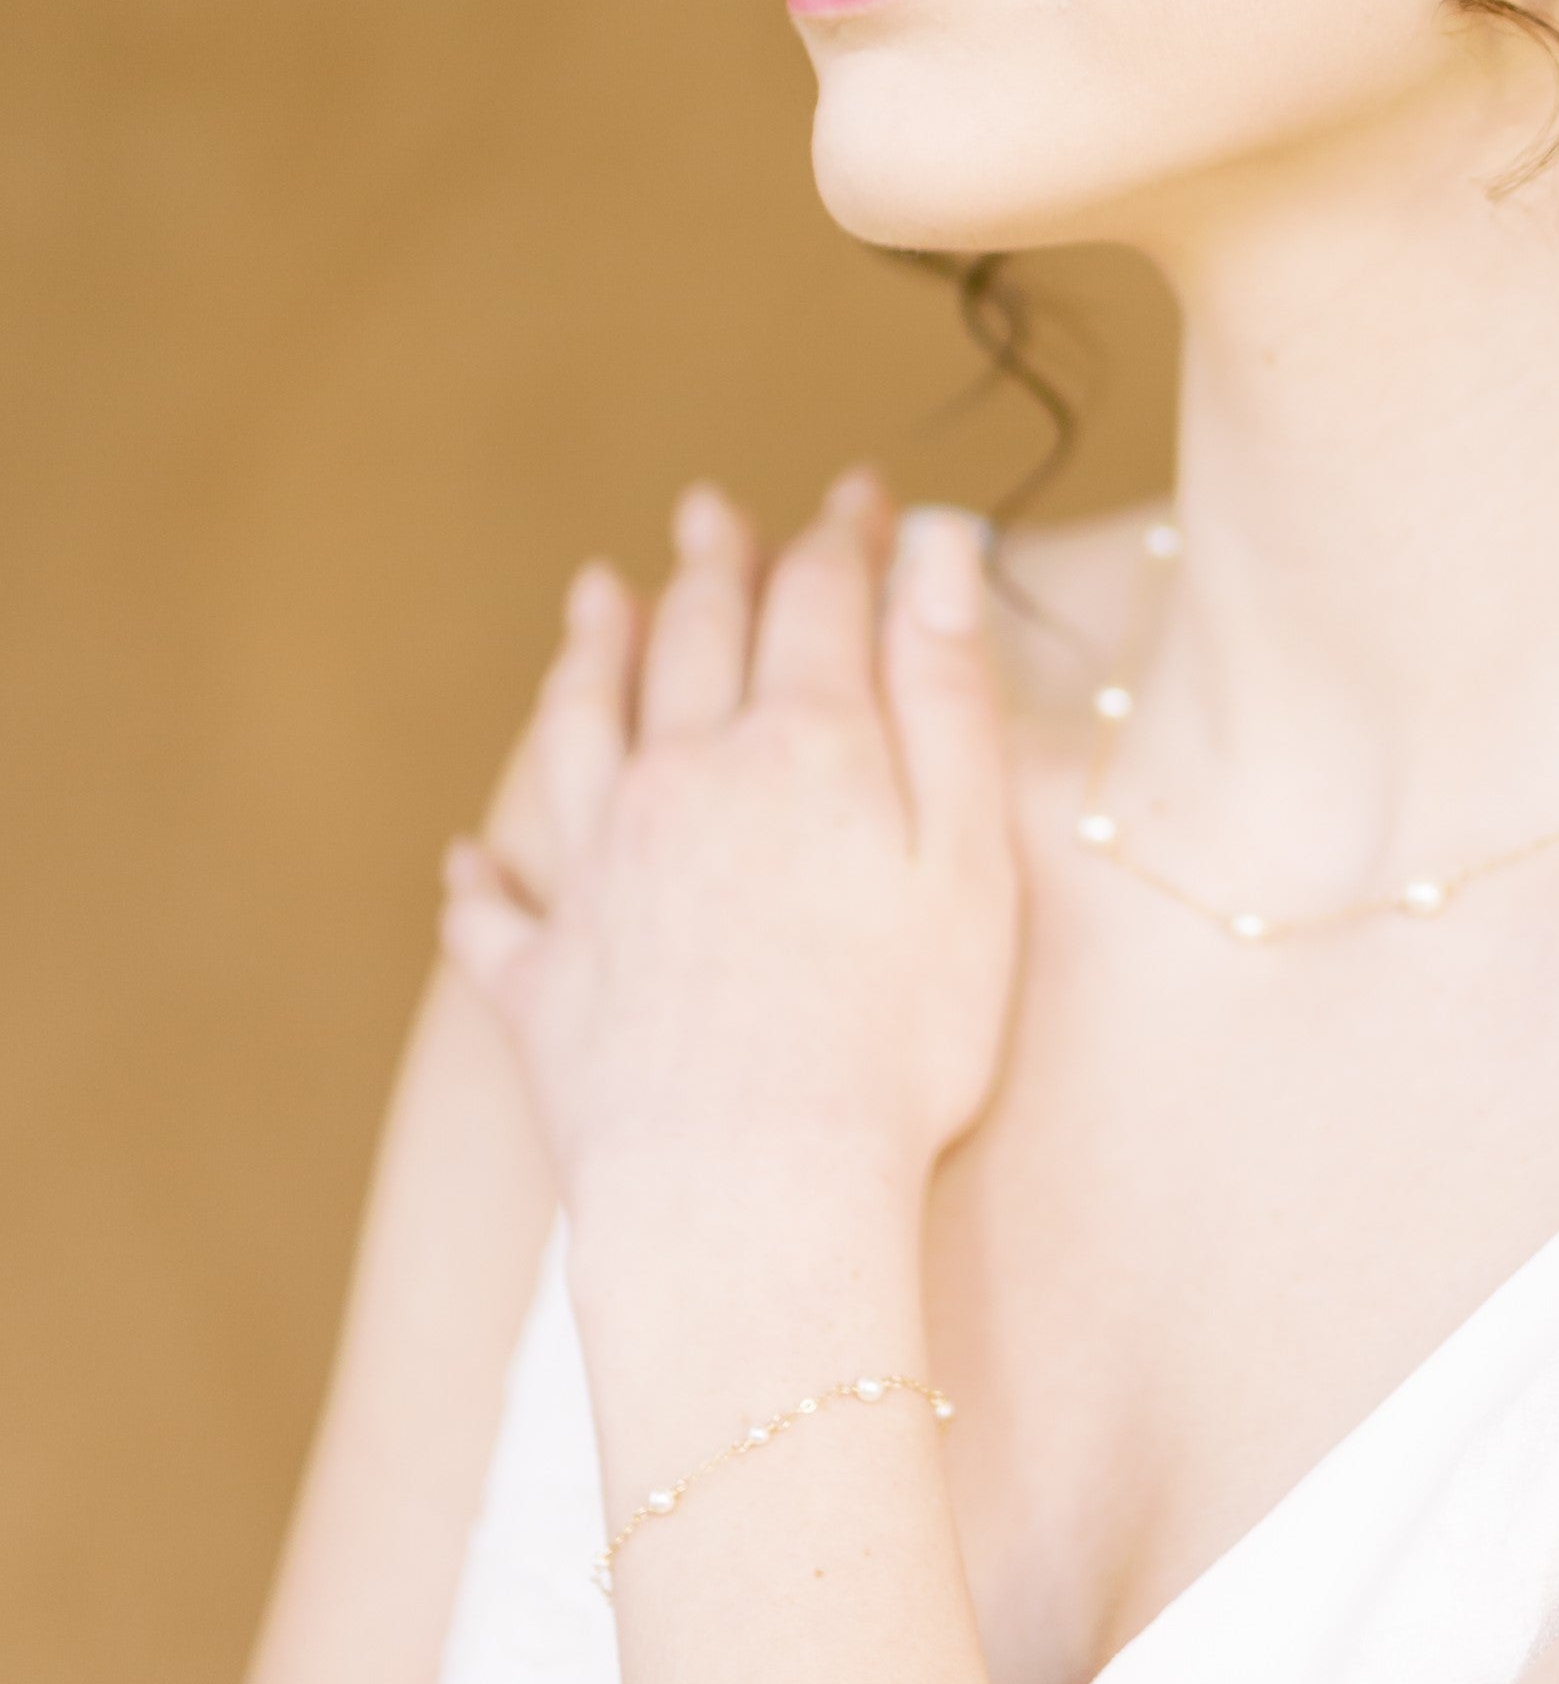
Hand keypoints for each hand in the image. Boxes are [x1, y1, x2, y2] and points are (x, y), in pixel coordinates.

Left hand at [438, 471, 1019, 1224]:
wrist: (749, 1188)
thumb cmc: (896, 1034)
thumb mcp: (963, 851)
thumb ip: (946, 692)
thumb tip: (938, 548)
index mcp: (798, 748)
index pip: (819, 602)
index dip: (845, 538)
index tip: (865, 495)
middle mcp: (682, 783)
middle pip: (691, 643)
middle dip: (713, 568)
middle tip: (712, 513)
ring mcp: (602, 880)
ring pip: (581, 734)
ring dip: (588, 658)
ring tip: (590, 598)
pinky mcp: (548, 986)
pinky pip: (500, 915)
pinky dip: (486, 881)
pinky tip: (470, 864)